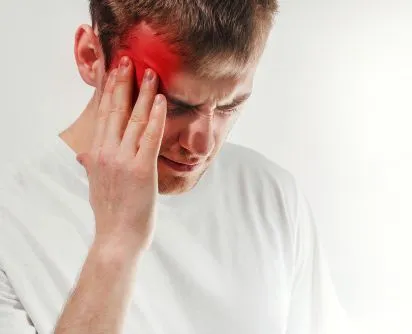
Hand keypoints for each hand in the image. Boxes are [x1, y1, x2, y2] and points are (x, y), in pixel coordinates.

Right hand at [76, 56, 166, 251]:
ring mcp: (122, 160)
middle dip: (123, 83)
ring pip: (134, 119)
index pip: (103, 115)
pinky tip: (161, 101)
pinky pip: (149, 137)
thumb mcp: (96, 185)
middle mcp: (105, 153)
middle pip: (115, 110)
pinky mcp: (141, 170)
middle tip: (129, 60)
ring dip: (143, 94)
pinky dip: (155, 117)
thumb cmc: (111, 214)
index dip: (108, 90)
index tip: (113, 71)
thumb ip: (93, 166)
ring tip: (151, 73)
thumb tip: (86, 155)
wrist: (116, 240)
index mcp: (96, 154)